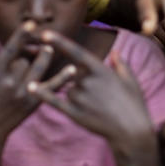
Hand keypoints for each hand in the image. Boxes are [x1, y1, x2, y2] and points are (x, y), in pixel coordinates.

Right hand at [0, 22, 71, 165]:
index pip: (10, 51)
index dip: (21, 36)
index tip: (30, 23)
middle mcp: (10, 84)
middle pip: (26, 59)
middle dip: (30, 50)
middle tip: (36, 43)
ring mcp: (23, 94)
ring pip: (40, 70)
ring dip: (46, 57)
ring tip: (50, 49)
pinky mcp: (33, 104)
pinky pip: (51, 88)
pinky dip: (63, 78)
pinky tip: (73, 69)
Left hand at [31, 29, 164, 165]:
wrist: (131, 132)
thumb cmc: (134, 104)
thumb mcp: (131, 81)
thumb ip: (120, 64)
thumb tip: (115, 52)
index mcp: (100, 69)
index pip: (75, 51)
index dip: (59, 42)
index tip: (44, 33)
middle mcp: (87, 80)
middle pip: (72, 74)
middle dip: (81, 82)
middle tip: (99, 96)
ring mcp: (80, 97)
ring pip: (68, 90)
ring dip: (77, 96)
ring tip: (97, 108)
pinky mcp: (75, 113)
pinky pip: (55, 101)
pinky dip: (42, 94)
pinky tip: (30, 88)